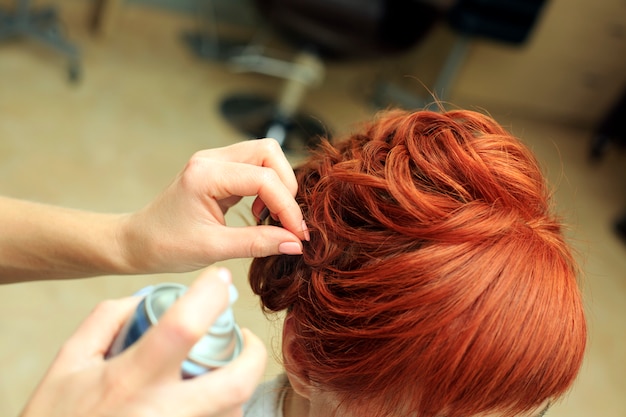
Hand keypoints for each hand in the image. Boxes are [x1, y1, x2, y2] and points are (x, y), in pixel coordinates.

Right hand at [20, 267, 266, 416]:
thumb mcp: (69, 362)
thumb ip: (107, 321)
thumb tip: (146, 299)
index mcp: (128, 380)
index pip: (183, 328)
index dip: (208, 297)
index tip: (220, 279)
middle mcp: (160, 412)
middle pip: (234, 383)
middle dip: (252, 356)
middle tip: (244, 338)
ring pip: (231, 413)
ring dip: (237, 386)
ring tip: (226, 368)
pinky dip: (222, 410)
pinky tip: (209, 398)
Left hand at [119, 138, 307, 273]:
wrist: (137, 242)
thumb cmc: (165, 245)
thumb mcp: (214, 249)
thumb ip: (258, 243)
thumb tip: (295, 243)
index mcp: (206, 174)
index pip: (264, 178)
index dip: (287, 206)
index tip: (298, 235)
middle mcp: (212, 159)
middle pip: (269, 152)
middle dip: (286, 186)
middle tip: (287, 221)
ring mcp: (215, 161)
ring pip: (265, 156)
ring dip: (279, 185)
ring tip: (273, 217)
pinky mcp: (219, 169)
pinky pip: (255, 167)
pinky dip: (267, 187)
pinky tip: (260, 212)